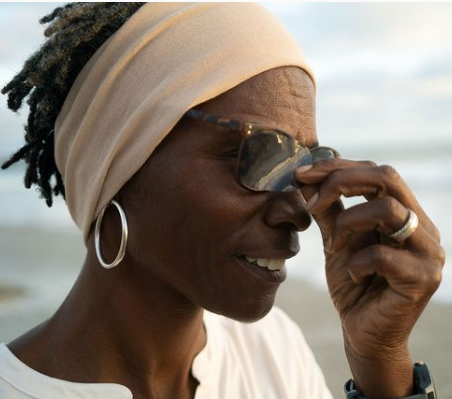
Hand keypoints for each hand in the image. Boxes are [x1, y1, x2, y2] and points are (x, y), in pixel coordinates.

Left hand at [295, 159, 444, 396]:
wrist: (364, 332)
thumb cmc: (353, 283)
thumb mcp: (336, 240)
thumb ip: (327, 210)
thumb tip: (305, 179)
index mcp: (405, 213)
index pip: (377, 172)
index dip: (337, 167)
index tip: (302, 174)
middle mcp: (423, 226)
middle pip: (388, 177)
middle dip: (341, 181)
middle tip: (311, 199)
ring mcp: (427, 252)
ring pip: (388, 210)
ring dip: (348, 222)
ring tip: (335, 245)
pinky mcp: (423, 279)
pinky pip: (382, 255)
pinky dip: (357, 262)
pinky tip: (354, 275)